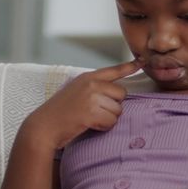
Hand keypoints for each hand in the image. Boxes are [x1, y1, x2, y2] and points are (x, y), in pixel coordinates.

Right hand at [23, 59, 140, 149]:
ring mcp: (91, 97)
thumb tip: (116, 93)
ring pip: (118, 110)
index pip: (114, 70)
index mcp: (88, 77)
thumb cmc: (60, 112)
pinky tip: (89, 125)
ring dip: (108, 118)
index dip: (130, 66)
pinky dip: (103, 127)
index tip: (143, 61)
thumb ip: (94, 88)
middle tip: (95, 111)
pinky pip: (111, 121)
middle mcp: (91, 84)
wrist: (44, 126)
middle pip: (121, 94)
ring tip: (89, 119)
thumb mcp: (75, 91)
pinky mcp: (91, 112)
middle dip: (113, 106)